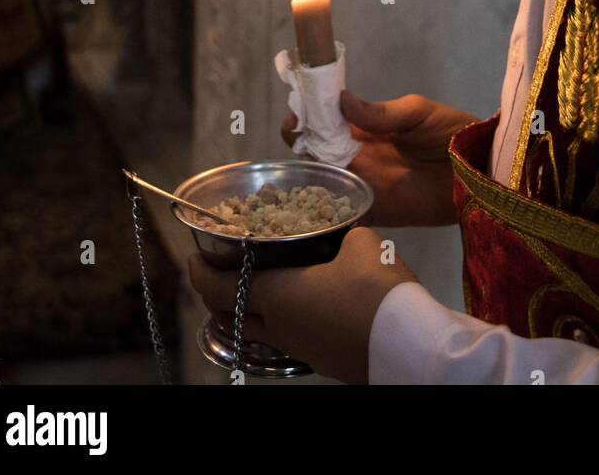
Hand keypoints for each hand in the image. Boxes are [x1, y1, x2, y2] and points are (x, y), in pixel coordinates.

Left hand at [187, 226, 417, 383]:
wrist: (406, 345)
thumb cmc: (373, 288)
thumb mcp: (361, 245)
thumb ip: (344, 236)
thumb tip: (345, 236)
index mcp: (277, 295)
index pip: (218, 288)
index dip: (199, 274)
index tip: (193, 259)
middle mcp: (279, 326)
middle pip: (232, 317)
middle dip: (220, 296)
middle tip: (224, 274)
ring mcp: (299, 349)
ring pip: (261, 331)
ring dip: (252, 312)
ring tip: (262, 287)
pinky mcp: (321, 361)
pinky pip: (288, 339)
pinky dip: (282, 322)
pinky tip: (302, 307)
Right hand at [282, 90, 478, 225]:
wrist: (479, 171)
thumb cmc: (452, 133)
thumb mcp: (417, 112)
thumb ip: (380, 112)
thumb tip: (342, 100)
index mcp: (365, 128)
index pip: (327, 119)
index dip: (308, 114)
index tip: (296, 112)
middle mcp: (358, 156)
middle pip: (317, 150)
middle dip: (300, 142)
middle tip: (296, 137)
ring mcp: (363, 185)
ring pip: (323, 181)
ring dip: (308, 176)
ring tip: (299, 164)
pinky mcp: (374, 212)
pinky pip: (343, 215)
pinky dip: (325, 213)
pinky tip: (313, 206)